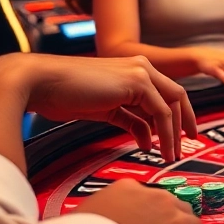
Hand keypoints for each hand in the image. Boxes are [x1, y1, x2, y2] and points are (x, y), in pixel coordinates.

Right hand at [24, 55, 198, 162]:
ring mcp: (140, 73)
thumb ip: (128, 118)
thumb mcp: (104, 109)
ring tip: (170, 155)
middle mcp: (141, 68)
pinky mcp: (135, 82)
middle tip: (183, 148)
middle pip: (177, 97)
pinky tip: (151, 148)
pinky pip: (159, 112)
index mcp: (134, 70)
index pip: (167, 93)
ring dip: (173, 134)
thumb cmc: (64, 94)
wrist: (40, 82)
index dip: (177, 116)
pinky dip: (161, 133)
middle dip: (183, 125)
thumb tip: (147, 138)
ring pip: (171, 106)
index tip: (182, 135)